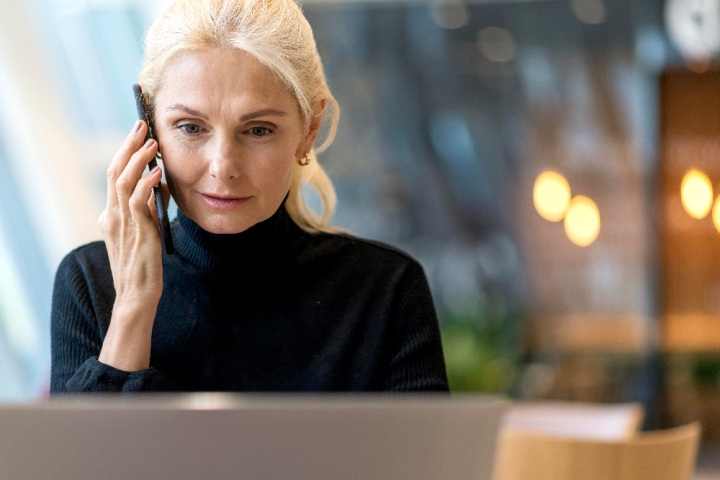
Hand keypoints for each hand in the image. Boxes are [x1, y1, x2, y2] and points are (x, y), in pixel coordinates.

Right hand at [97, 120, 170, 370]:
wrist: (137, 295)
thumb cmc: (143, 266)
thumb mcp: (145, 231)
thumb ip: (147, 208)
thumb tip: (158, 183)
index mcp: (112, 215)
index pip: (115, 175)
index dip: (125, 153)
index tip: (139, 134)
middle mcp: (112, 216)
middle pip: (115, 172)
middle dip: (128, 147)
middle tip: (142, 125)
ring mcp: (121, 224)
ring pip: (122, 182)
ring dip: (137, 160)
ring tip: (152, 143)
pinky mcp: (136, 232)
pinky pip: (137, 202)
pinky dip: (146, 184)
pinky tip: (157, 172)